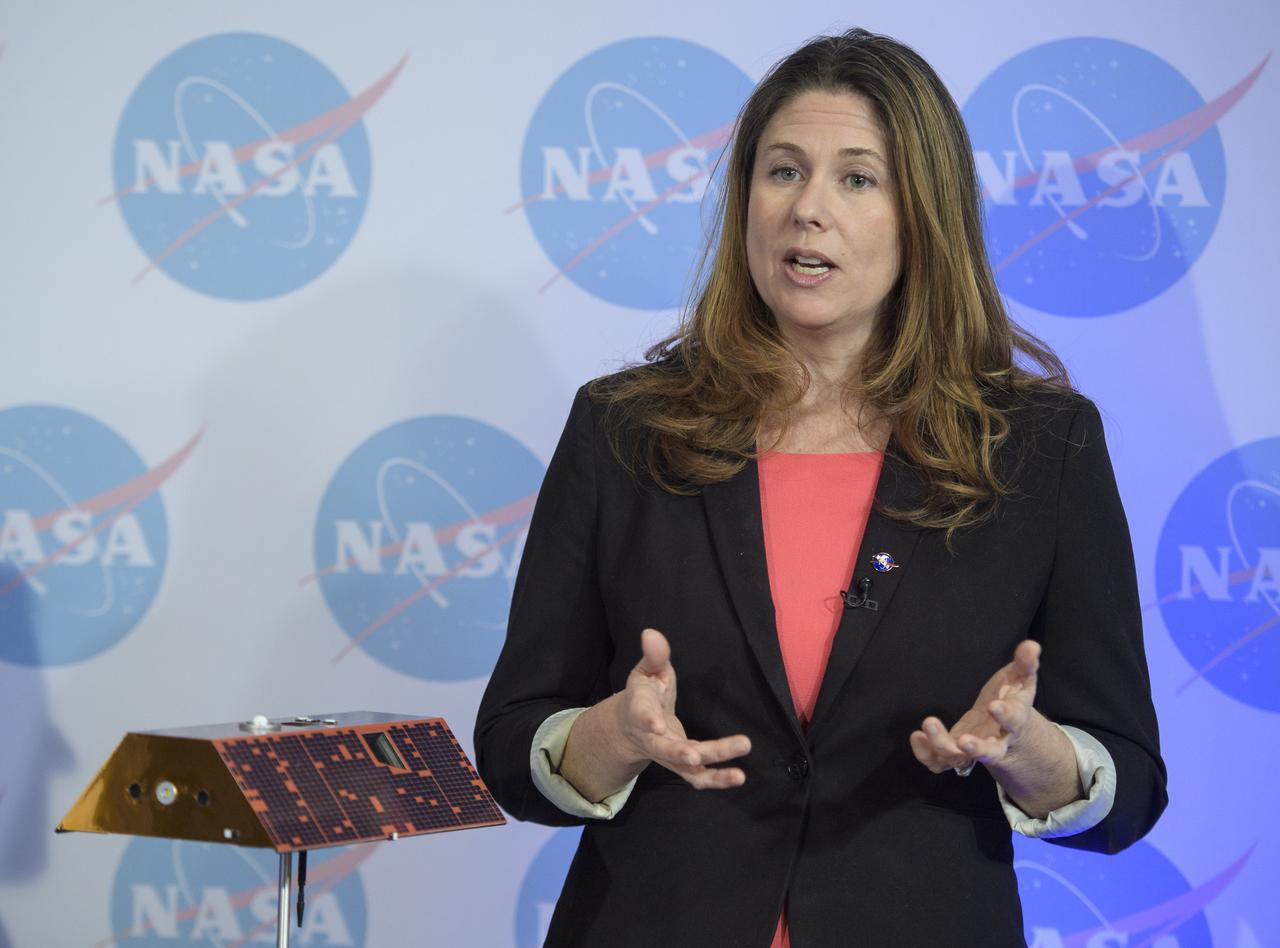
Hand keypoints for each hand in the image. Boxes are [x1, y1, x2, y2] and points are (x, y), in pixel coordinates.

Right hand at [611, 628, 751, 789]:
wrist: (632, 727)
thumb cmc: (645, 693)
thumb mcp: (647, 671)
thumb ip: (654, 655)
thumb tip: (651, 633)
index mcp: (641, 710)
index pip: (642, 715)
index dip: (648, 719)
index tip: (655, 724)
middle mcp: (653, 738)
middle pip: (665, 749)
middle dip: (679, 753)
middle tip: (696, 755)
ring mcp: (669, 755)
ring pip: (687, 769)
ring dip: (712, 773)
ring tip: (738, 774)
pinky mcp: (684, 764)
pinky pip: (699, 777)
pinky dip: (717, 780)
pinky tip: (739, 778)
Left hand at [909, 639, 1044, 773]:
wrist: (1010, 734)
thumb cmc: (1013, 700)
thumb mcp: (1021, 680)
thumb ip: (1025, 664)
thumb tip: (1032, 645)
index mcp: (1016, 722)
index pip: (1015, 721)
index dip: (1006, 715)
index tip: (995, 705)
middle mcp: (998, 742)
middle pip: (991, 753)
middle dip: (978, 748)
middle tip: (963, 740)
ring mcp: (975, 751)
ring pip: (960, 759)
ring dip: (943, 744)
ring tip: (929, 723)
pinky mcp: (957, 755)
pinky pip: (941, 763)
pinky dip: (927, 754)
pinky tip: (917, 736)